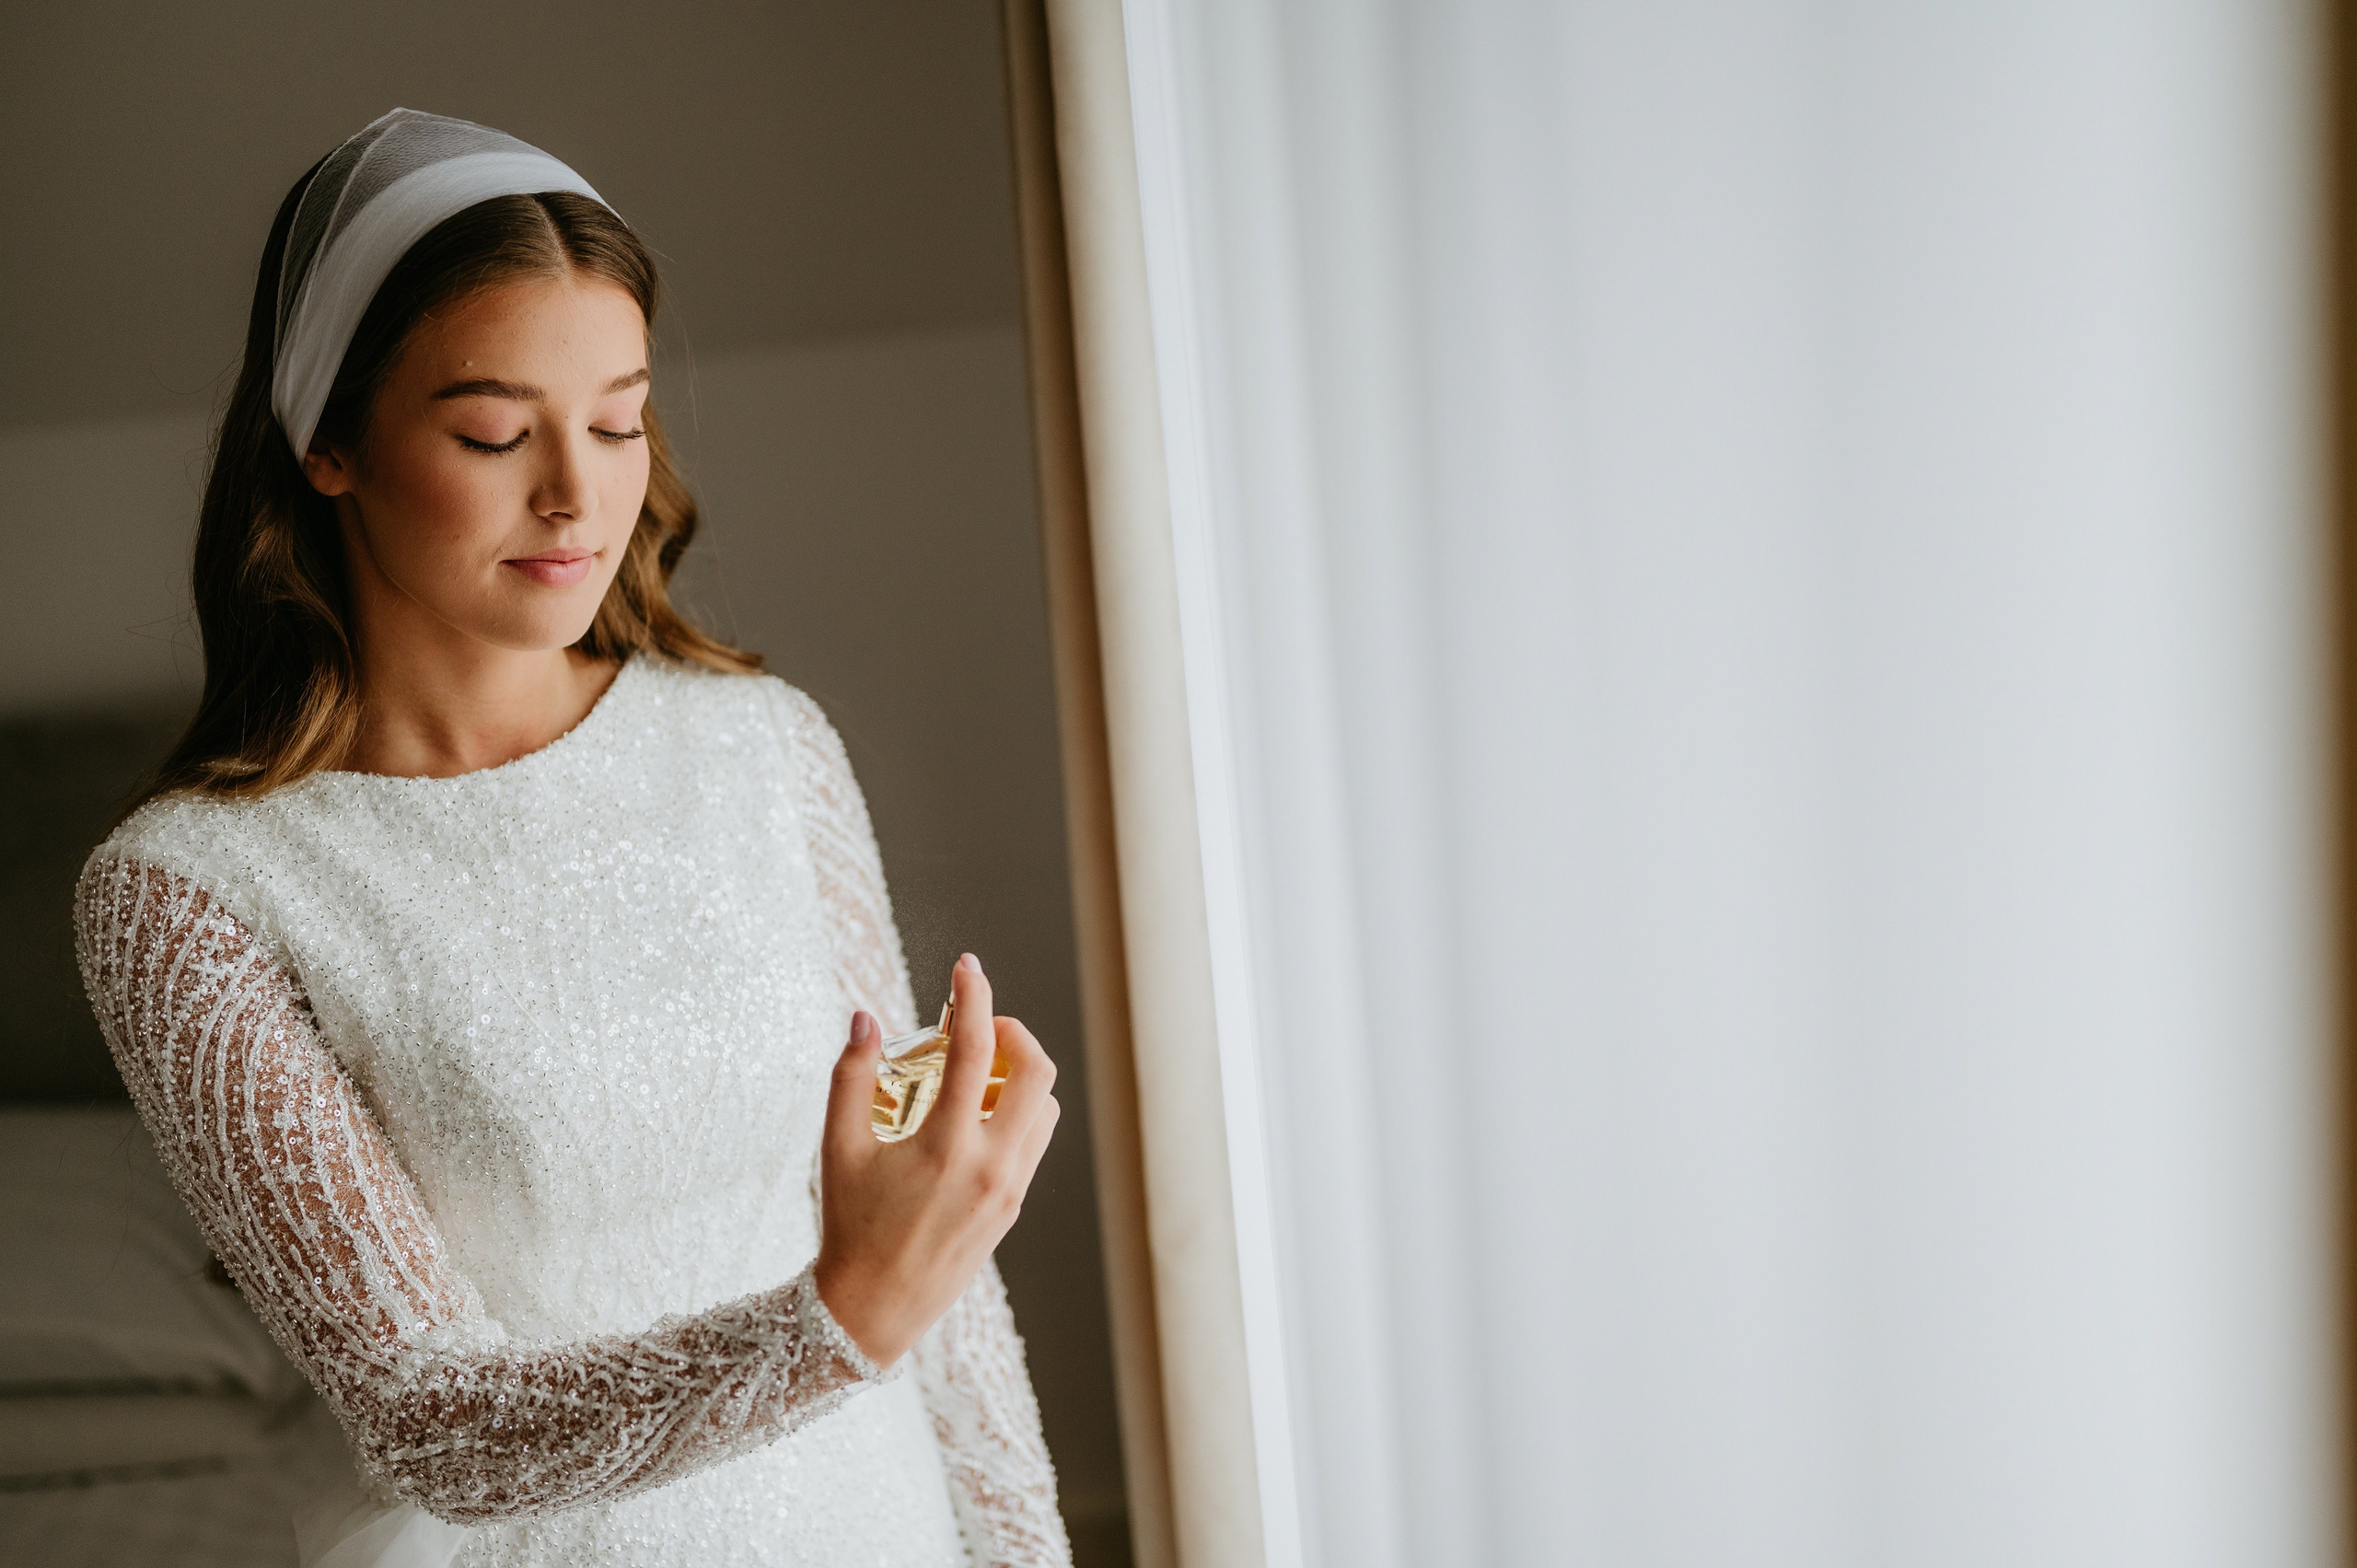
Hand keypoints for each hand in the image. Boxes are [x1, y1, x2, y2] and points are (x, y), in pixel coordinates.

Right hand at [812, 953, 1059, 1367]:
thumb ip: (851, 1076)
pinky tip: (976, 1114)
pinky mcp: (1013, 1206)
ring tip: (972, 1074)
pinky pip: (1034, 1141)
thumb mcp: (838, 1148)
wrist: (874, 1308)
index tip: (966, 967)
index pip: (974, 1049)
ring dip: (1019, 1075)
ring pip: (1044, 1107)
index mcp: (946, 1146)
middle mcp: (990, 1166)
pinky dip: (1019, 1112)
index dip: (973, 997)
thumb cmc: (850, 1226)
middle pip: (1037, 1071)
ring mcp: (1010, 1188)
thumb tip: (864, 1015)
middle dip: (1013, 1033)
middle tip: (978, 1028)